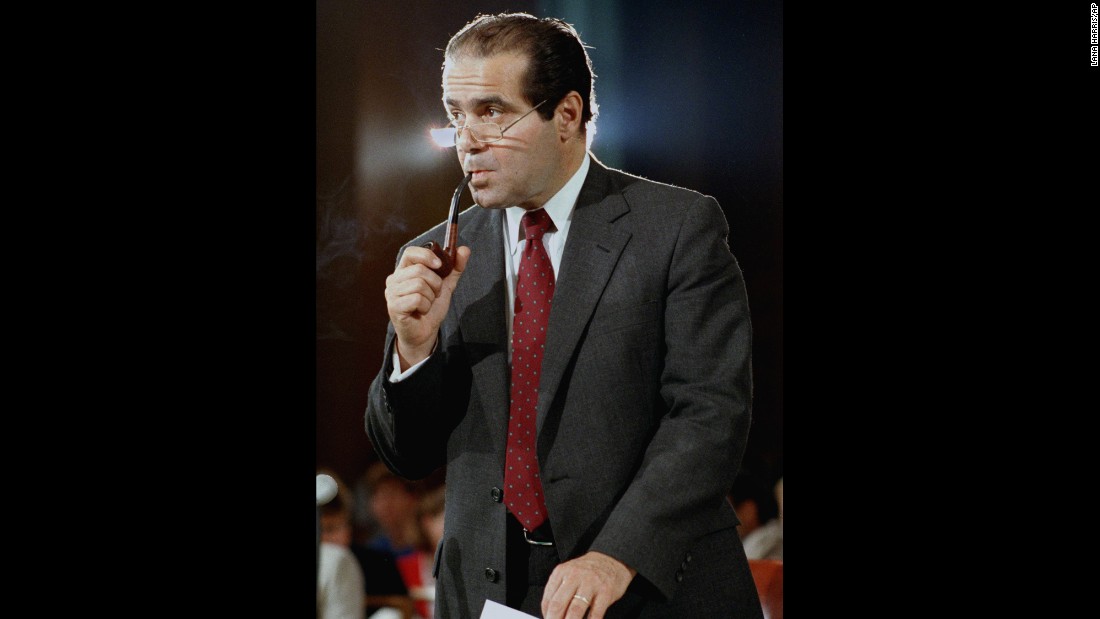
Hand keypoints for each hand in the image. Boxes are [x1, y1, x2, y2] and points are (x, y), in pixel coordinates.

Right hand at [384, 245, 470, 369]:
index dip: (427, 256)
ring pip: (419, 284)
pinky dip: (425, 306)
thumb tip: (464, 249)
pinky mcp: (394, 307)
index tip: (440, 265)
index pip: (411, 252)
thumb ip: (454, 268)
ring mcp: (391, 293)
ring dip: (431, 296)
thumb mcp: (446, 285)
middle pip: (419, 270)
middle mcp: (394, 279)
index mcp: (404, 270)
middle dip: (435, 283)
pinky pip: (417, 299)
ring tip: (427, 303)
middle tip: (435, 294)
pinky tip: (421, 311)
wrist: (425, 333)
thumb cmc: (431, 308)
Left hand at [541, 551, 635, 618]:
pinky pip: (595, 613)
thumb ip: (558, 590)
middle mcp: (575, 576)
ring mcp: (591, 584)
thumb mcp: (568, 573)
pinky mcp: (606, 592)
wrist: (611, 559)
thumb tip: (549, 614)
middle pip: (558, 605)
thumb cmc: (587, 571)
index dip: (547, 615)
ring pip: (575, 610)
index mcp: (561, 572)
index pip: (548, 599)